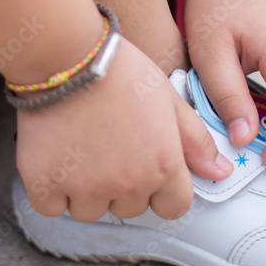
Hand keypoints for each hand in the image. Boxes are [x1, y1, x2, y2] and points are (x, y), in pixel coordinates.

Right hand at [15, 39, 232, 220]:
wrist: (69, 56)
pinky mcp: (45, 184)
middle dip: (121, 185)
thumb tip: (220, 172)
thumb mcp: (170, 101)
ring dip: (85, 190)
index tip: (145, 169)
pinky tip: (54, 158)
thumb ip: (196, 141)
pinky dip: (50, 190)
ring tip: (79, 149)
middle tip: (107, 147)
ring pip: (89, 210)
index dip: (161, 190)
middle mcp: (127, 184)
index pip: (173, 207)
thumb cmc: (120, 71)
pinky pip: (50, 207)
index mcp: (163, 166)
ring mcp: (84, 188)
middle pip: (129, 208)